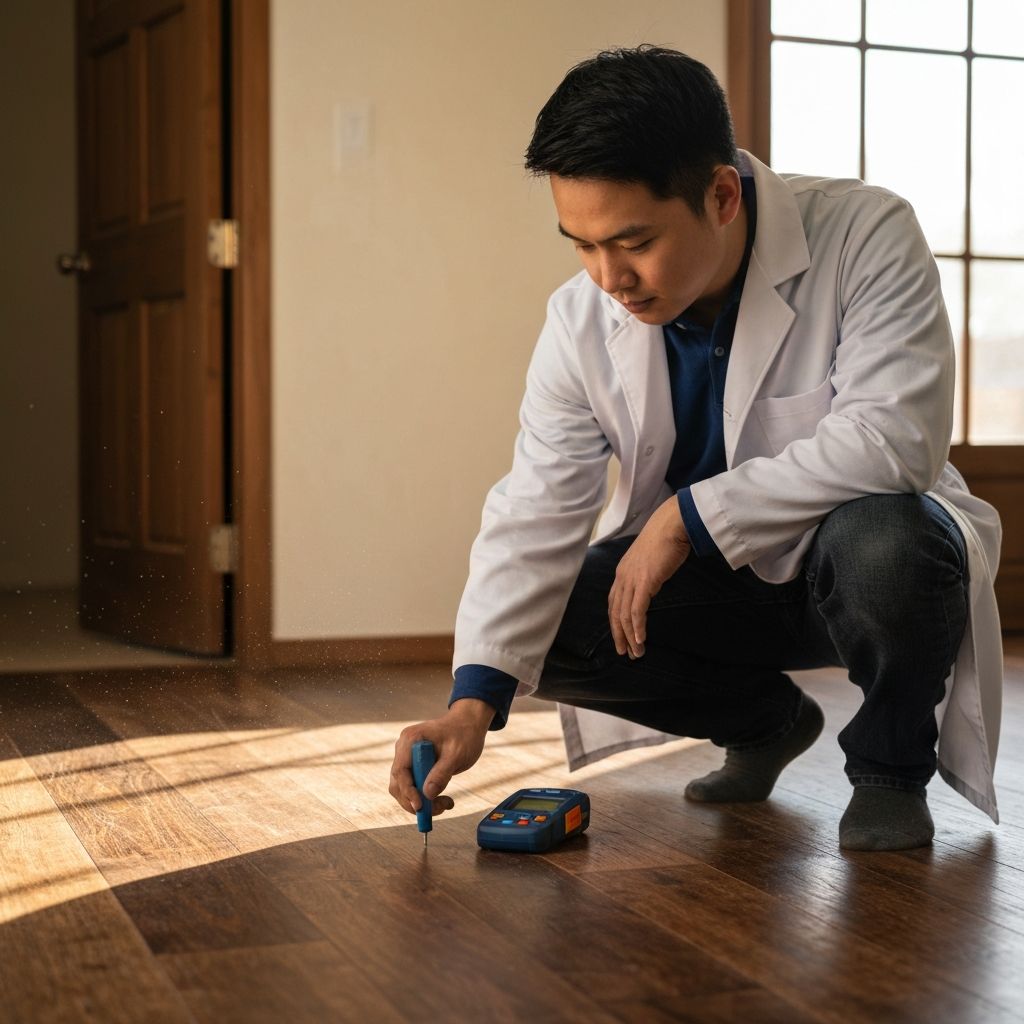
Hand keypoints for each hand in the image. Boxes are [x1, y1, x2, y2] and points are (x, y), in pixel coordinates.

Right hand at [388, 698, 493, 815]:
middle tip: (439, 809)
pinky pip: (413, 786)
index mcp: (410, 740)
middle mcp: (404, 749)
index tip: (420, 806)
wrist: (468, 725)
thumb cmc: (463, 735)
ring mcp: (407, 757)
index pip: (400, 771)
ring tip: (445, 804)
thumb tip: (427, 794)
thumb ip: (441, 773)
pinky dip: (425, 797)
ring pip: (404, 789)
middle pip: (398, 783)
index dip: (408, 791)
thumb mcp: (456, 754)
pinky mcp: (414, 766)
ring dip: (421, 802)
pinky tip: (442, 800)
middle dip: (415, 801)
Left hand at [608, 495, 690, 657]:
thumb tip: (651, 587)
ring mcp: (632, 579)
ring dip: (630, 636)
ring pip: (625, 614)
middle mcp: (623, 577)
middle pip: (615, 612)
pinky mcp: (645, 581)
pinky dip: (637, 627)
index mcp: (623, 572)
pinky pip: (637, 610)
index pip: (614, 602)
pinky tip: (640, 639)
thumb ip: (647, 574)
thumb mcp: (650, 560)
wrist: (672, 523)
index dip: (616, 623)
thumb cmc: (666, 538)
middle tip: (626, 653)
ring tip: (637, 652)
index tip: (621, 638)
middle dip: (619, 635)